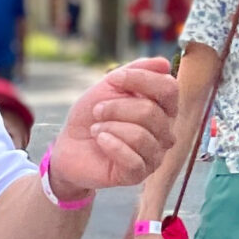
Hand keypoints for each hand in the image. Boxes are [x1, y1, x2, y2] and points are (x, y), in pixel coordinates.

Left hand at [46, 59, 178, 200]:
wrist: (69, 146)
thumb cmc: (93, 116)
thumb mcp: (109, 86)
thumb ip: (136, 71)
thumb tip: (164, 64)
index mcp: (163, 109)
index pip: (169, 88)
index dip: (140, 79)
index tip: (113, 79)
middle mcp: (165, 132)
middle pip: (151, 112)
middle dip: (116, 107)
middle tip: (98, 111)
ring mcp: (154, 155)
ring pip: (141, 135)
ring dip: (110, 127)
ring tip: (97, 129)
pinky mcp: (139, 174)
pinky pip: (133, 158)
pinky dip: (110, 145)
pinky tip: (101, 141)